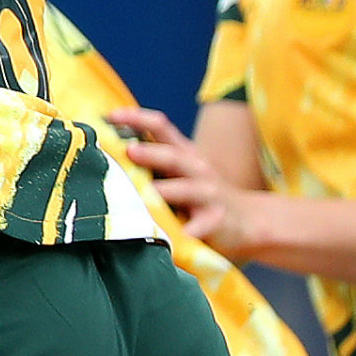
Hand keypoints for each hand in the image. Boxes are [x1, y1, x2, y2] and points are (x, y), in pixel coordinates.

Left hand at [110, 106, 264, 257]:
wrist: (247, 219)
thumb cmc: (201, 193)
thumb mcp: (182, 171)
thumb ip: (154, 159)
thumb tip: (107, 150)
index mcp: (184, 153)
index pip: (161, 127)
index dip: (138, 118)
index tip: (110, 116)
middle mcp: (197, 169)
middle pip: (173, 157)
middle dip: (151, 153)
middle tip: (129, 150)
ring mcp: (208, 195)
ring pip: (186, 190)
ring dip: (164, 191)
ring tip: (144, 194)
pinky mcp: (215, 221)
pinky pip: (197, 228)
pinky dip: (184, 233)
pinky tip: (169, 239)